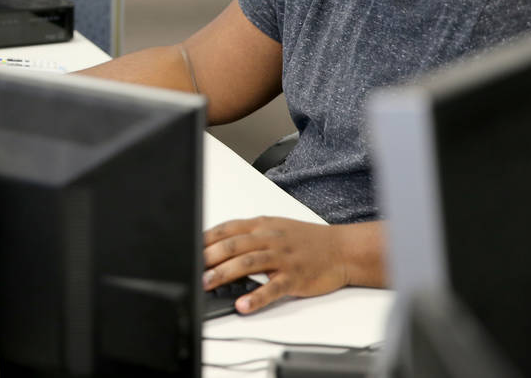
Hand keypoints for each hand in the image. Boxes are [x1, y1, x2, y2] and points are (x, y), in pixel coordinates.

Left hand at [203, 216, 382, 313]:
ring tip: (207, 283)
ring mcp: (282, 257)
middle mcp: (270, 238)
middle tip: (192, 268)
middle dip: (209, 257)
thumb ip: (248, 236)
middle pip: (234, 245)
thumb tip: (217, 247)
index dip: (206, 238)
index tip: (188, 247)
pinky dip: (256, 297)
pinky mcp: (294, 277)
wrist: (341, 249)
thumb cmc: (305, 240)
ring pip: (248, 263)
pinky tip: (243, 304)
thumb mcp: (275, 228)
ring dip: (225, 273)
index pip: (228, 229)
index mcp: (262, 225)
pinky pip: (272, 288)